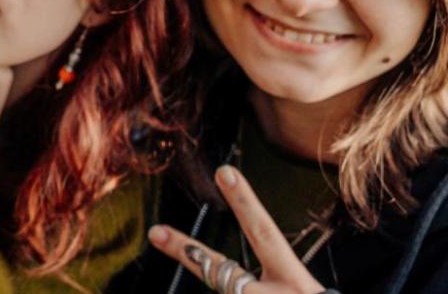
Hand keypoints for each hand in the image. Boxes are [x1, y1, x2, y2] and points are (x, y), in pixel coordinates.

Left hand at [148, 166, 326, 293]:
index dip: (244, 203)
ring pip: (225, 291)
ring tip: (190, 253)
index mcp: (294, 283)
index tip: (224, 171)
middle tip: (155, 231)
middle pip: (221, 271)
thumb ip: (262, 283)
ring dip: (221, 281)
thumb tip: (224, 274)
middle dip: (187, 251)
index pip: (264, 234)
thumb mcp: (298, 293)